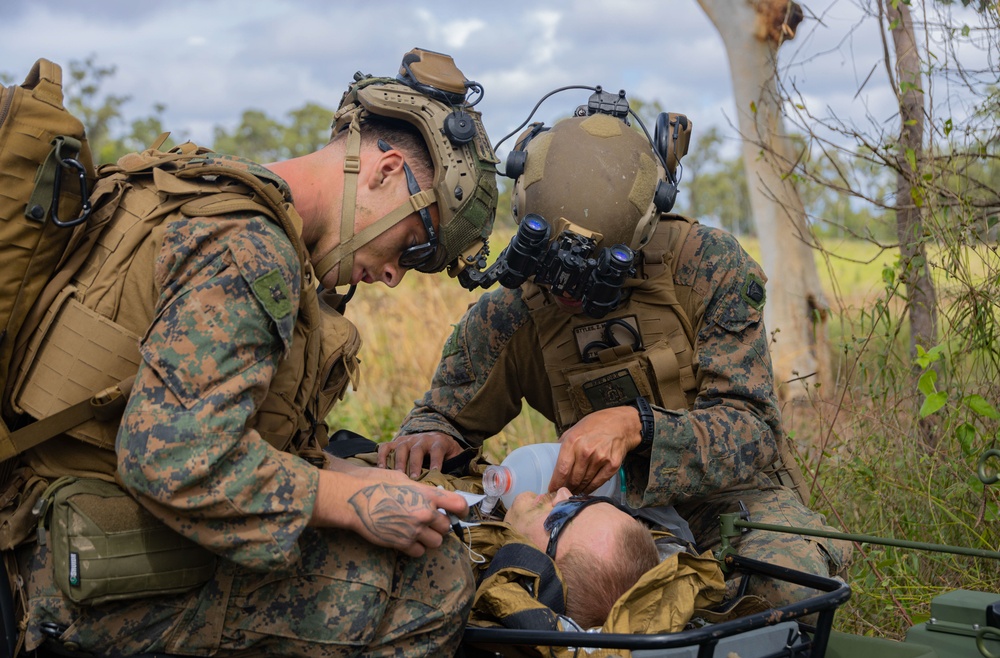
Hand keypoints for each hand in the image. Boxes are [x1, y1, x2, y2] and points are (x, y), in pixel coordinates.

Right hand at [311, 467, 467, 556]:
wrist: (354, 500)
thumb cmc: (375, 484)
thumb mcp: (402, 479)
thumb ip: (421, 490)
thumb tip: (432, 497)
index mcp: (427, 495)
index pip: (459, 505)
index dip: (462, 510)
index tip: (459, 513)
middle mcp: (425, 513)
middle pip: (447, 527)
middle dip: (440, 525)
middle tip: (428, 521)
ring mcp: (414, 530)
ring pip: (436, 542)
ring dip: (430, 538)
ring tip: (418, 531)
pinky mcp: (401, 543)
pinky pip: (419, 552)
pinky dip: (415, 548)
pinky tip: (407, 538)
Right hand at [377, 432, 463, 477]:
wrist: (435, 435)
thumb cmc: (445, 452)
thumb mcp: (454, 455)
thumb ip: (456, 466)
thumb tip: (457, 484)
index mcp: (438, 442)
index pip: (437, 449)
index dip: (436, 460)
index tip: (435, 472)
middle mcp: (422, 439)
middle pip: (417, 449)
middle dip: (415, 464)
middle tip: (413, 479)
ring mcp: (408, 439)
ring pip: (401, 448)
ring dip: (399, 462)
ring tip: (398, 476)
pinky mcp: (396, 442)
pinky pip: (386, 446)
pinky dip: (382, 455)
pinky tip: (380, 468)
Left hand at [548, 406, 642, 493]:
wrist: (619, 424)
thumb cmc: (594, 426)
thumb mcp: (574, 430)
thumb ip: (563, 444)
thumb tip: (549, 459)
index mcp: (573, 441)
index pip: (562, 469)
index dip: (556, 483)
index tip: (551, 490)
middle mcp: (586, 450)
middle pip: (573, 479)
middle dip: (566, 488)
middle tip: (562, 492)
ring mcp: (601, 458)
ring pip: (585, 483)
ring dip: (577, 490)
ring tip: (572, 492)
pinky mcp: (612, 465)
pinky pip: (598, 483)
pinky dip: (590, 489)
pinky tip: (585, 490)